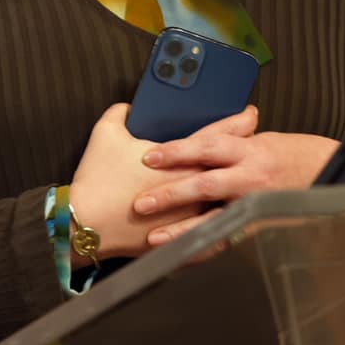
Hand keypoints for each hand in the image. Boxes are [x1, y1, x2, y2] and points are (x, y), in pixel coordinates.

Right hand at [64, 103, 250, 260]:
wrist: (86, 225)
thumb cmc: (97, 180)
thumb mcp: (105, 134)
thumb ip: (120, 114)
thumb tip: (130, 107)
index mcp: (180, 159)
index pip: (217, 135)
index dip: (236, 122)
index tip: (250, 114)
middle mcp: (193, 186)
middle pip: (229, 165)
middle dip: (246, 149)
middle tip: (258, 142)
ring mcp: (192, 215)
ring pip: (227, 200)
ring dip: (241, 188)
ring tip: (250, 179)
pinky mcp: (183, 238)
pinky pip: (212, 233)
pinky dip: (225, 226)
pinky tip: (233, 221)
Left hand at [132, 112, 339, 245]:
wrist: (327, 173)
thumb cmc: (291, 154)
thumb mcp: (259, 138)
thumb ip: (227, 137)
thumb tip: (195, 132)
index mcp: (249, 150)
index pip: (207, 147)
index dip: (177, 151)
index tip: (149, 156)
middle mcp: (250, 177)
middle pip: (205, 185)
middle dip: (172, 194)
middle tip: (141, 202)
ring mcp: (254, 205)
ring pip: (214, 219)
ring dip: (182, 229)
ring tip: (155, 239)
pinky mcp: (257, 226)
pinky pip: (227, 240)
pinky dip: (204, 248)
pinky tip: (182, 256)